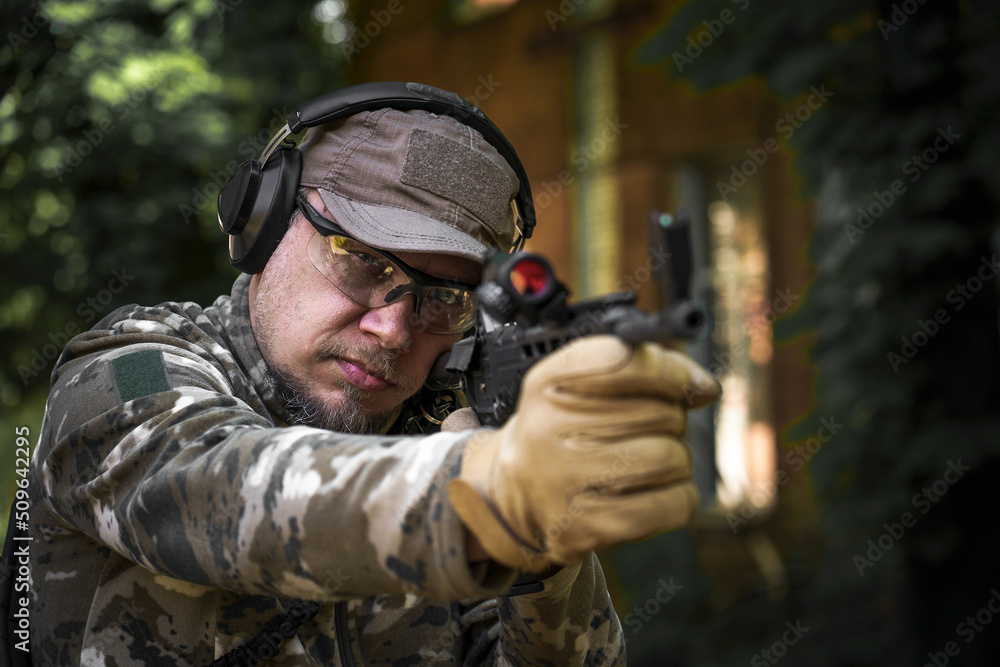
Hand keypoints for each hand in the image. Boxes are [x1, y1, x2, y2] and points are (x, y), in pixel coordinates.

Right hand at [447, 335, 720, 572]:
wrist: (515, 496)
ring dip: (676, 459)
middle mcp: (548, 429)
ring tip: (649, 460)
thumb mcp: (580, 384)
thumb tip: (705, 388)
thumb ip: (644, 369)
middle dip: (671, 418)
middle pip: (660, 411)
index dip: (670, 370)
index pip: (624, 360)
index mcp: (547, 384)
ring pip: (669, 457)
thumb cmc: (561, 432)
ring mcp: (565, 482)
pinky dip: (678, 496)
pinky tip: (653, 490)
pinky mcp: (588, 528)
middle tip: (648, 429)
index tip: (686, 382)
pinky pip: (672, 504)